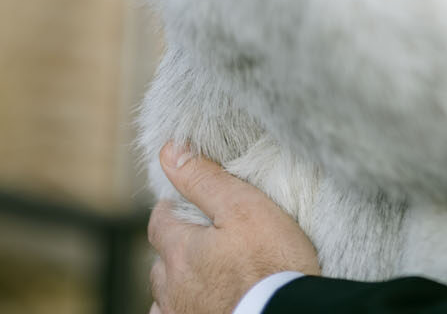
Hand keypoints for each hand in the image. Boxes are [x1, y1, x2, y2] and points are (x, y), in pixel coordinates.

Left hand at [148, 143, 319, 313]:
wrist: (286, 313)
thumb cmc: (273, 263)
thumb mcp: (245, 208)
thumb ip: (204, 179)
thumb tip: (170, 150)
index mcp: (180, 251)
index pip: (160, 221)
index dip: (173, 207)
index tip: (187, 203)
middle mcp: (172, 286)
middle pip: (161, 260)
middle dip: (175, 246)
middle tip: (203, 237)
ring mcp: (181, 313)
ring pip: (166, 293)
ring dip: (178, 281)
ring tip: (203, 273)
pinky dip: (183, 306)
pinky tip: (201, 301)